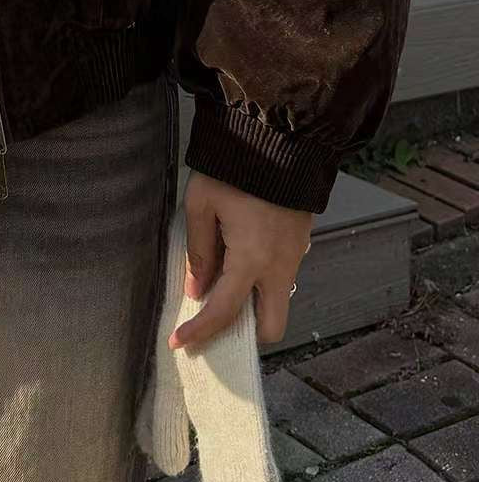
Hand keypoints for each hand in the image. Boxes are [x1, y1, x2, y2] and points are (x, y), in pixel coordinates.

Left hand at [170, 170, 312, 351]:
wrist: (280, 138)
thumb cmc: (236, 168)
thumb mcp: (202, 204)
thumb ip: (199, 250)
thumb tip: (196, 287)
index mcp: (252, 260)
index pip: (224, 312)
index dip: (199, 332)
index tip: (179, 343)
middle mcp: (280, 266)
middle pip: (271, 326)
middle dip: (245, 331)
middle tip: (215, 317)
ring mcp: (296, 256)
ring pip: (278, 300)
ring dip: (252, 302)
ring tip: (221, 281)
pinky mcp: (301, 242)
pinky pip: (282, 276)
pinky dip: (262, 280)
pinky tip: (240, 257)